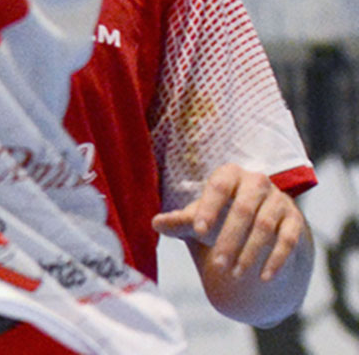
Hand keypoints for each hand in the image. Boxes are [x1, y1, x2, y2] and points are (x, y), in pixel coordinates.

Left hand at [152, 162, 303, 283]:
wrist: (257, 229)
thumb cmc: (220, 218)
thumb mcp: (200, 218)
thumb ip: (179, 221)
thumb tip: (155, 223)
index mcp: (230, 174)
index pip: (218, 187)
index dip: (208, 207)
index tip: (197, 230)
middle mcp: (257, 182)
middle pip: (244, 210)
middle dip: (229, 239)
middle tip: (217, 264)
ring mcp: (279, 200)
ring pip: (266, 226)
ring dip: (251, 252)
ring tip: (235, 274)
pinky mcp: (295, 221)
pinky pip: (288, 240)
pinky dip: (277, 259)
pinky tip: (264, 277)